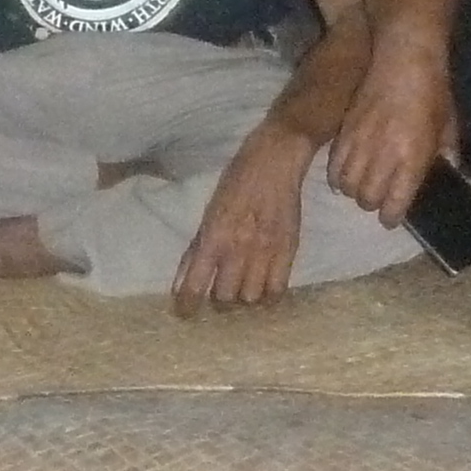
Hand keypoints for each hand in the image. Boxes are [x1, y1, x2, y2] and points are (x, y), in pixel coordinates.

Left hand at [175, 128, 309, 314]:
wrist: (276, 158)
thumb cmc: (237, 179)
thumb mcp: (209, 211)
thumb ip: (196, 248)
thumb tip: (181, 282)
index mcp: (214, 236)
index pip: (196, 285)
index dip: (187, 305)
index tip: (185, 312)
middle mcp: (239, 248)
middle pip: (225, 298)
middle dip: (219, 298)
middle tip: (219, 289)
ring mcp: (266, 250)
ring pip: (250, 298)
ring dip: (243, 297)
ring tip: (242, 286)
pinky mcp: (288, 249)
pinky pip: (277, 290)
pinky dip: (268, 296)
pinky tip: (263, 288)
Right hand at [327, 28, 455, 223]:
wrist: (404, 58)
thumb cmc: (433, 91)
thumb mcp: (448, 125)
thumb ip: (446, 153)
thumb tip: (449, 170)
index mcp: (412, 160)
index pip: (394, 206)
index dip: (392, 217)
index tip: (393, 216)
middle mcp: (383, 158)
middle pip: (366, 200)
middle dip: (373, 203)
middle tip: (379, 196)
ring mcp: (360, 145)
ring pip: (347, 187)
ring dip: (354, 190)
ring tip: (362, 183)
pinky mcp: (344, 131)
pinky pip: (333, 167)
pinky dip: (337, 176)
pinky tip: (345, 172)